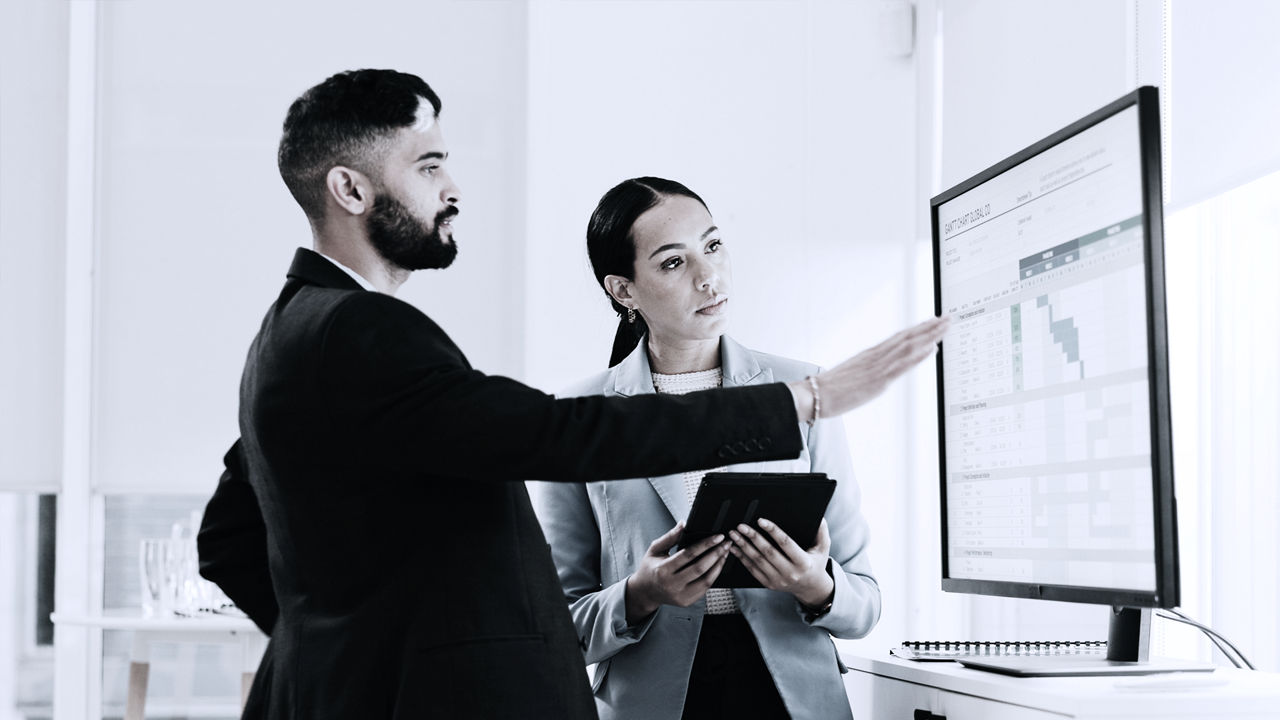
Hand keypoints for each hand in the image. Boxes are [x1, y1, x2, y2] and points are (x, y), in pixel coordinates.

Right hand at [624, 522, 730, 624]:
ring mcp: (680, 595)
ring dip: (718, 565)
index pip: (688, 554)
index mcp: (662, 570)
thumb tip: (683, 523)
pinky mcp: (687, 602)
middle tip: (726, 543)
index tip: (718, 536)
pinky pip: (705, 589)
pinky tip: (718, 565)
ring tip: (725, 553)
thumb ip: (670, 537)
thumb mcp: (655, 549)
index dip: (705, 544)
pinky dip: (714, 576)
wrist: (646, 592)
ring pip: (706, 580)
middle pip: (700, 568)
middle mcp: (671, 584)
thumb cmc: (650, 568)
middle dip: (716, 554)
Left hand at [728, 517, 833, 608]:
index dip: (772, 531)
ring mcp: (778, 580)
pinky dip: (742, 558)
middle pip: (768, 552)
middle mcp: (790, 572)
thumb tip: (819, 517)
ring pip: (757, 561)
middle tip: (741, 526)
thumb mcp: (823, 548)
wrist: (810, 588)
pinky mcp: (769, 584)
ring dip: (743, 546)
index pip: (785, 543)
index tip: (761, 520)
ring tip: (734, 534)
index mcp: (803, 562)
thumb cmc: (816, 563)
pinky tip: (734, 548)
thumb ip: (821, 532)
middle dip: (752, 537)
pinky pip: (752, 570)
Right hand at [789, 315, 949, 419]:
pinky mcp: (878, 380)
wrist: (814, 395)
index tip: (933, 321)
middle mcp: (876, 356)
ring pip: (909, 346)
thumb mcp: (853, 375)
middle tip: (948, 317)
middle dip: (930, 327)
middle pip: (908, 337)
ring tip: (946, 326)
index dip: (918, 328)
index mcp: (870, 354)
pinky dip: (919, 355)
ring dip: (930, 335)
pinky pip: (902, 365)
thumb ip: (868, 370)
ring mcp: (878, 367)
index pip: (900, 337)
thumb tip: (880, 372)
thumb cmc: (830, 388)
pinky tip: (932, 348)